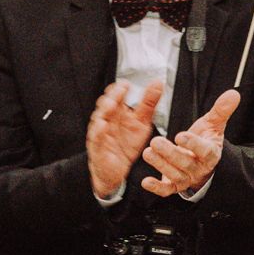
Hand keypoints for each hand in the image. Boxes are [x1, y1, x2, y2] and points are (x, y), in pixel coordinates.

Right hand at [86, 80, 162, 197]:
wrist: (116, 171)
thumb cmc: (126, 144)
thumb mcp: (141, 123)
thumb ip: (148, 103)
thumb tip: (157, 83)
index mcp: (117, 113)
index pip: (115, 96)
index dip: (119, 90)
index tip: (126, 84)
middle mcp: (106, 120)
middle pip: (106, 105)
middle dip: (112, 96)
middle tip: (121, 89)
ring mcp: (100, 134)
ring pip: (99, 119)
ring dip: (104, 110)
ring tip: (112, 103)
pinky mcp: (97, 149)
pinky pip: (96, 139)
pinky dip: (98, 132)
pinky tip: (102, 125)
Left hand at [141, 89, 240, 196]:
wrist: (202, 163)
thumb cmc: (205, 141)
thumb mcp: (213, 124)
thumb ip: (221, 110)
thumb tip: (234, 94)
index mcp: (210, 153)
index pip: (204, 150)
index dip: (193, 144)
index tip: (180, 135)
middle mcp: (199, 168)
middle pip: (186, 163)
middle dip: (170, 153)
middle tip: (156, 142)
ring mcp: (187, 178)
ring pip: (174, 175)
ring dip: (160, 165)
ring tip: (148, 152)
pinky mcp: (175, 186)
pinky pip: (166, 190)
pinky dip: (156, 187)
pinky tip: (146, 182)